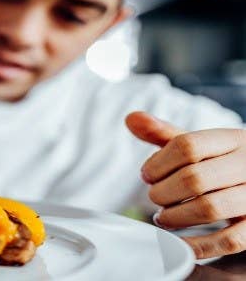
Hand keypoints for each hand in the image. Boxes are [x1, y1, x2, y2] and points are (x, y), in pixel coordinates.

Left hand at [126, 111, 245, 258]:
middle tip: (155, 198)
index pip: (188, 145)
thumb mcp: (202, 145)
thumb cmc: (225, 164)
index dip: (157, 163)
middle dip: (163, 192)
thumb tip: (131, 118)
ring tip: (164, 217)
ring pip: (209, 208)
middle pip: (193, 178)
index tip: (146, 175)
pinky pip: (228, 241)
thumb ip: (166, 134)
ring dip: (176, 217)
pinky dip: (198, 245)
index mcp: (234, 140)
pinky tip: (180, 242)